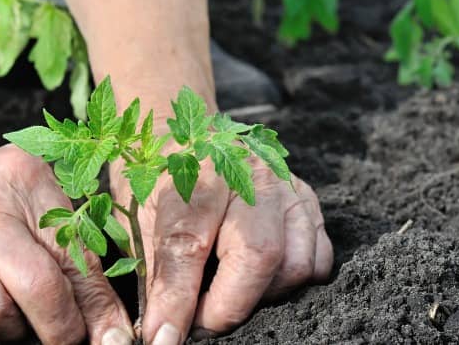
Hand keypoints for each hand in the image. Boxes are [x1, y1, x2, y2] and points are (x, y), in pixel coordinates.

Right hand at [0, 143, 133, 343]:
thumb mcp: (28, 203)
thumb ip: (70, 253)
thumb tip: (109, 326)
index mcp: (24, 179)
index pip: (75, 253)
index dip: (97, 306)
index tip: (111, 337)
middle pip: (37, 284)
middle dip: (59, 328)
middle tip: (63, 337)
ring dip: (6, 331)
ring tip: (6, 315)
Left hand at [110, 149, 333, 343]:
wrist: (188, 134)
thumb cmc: (159, 177)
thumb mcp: (140, 217)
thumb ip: (155, 272)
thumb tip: (161, 332)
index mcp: (195, 171)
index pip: (188, 245)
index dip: (176, 302)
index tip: (164, 339)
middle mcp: (248, 172)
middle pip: (258, 255)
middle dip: (228, 306)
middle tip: (199, 323)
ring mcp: (285, 185)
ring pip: (294, 263)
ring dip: (261, 297)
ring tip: (228, 295)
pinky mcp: (308, 199)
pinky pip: (317, 258)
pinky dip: (291, 282)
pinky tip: (260, 280)